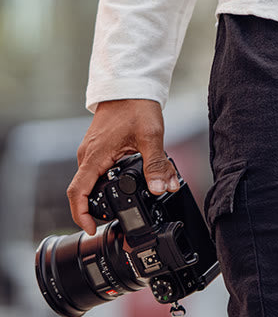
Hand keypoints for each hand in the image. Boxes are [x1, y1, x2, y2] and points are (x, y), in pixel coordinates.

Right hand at [68, 99, 177, 233]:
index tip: (90, 228)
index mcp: (94, 156)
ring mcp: (93, 154)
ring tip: (126, 212)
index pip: (78, 192)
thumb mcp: (150, 137)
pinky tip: (129, 191)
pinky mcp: (101, 151)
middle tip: (117, 225)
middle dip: (98, 212)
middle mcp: (88, 156)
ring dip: (106, 199)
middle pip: (84, 192)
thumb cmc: (136, 107)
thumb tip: (161, 188)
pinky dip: (111, 186)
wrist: (129, 87)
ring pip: (93, 183)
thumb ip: (156, 165)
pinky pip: (100, 174)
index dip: (81, 214)